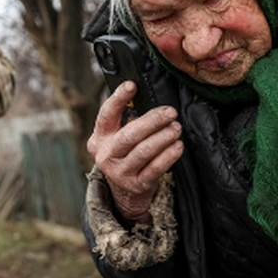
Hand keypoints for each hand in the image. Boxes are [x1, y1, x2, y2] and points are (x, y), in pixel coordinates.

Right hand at [87, 81, 183, 223]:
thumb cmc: (124, 154)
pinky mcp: (137, 185)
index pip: (106, 115)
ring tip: (176, 128)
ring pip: (144, 151)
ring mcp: (120, 172)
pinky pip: (156, 168)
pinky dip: (169, 155)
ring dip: (164, 137)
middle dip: (152, 121)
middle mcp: (106, 155)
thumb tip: (145, 95)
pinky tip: (178, 145)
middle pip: (129, 135)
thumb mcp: (117, 137)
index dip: (118, 99)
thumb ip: (126, 119)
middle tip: (170, 112)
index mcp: (100, 138)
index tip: (132, 85)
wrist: (123, 192)